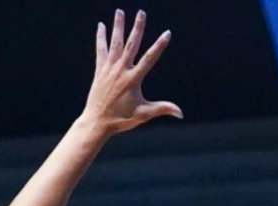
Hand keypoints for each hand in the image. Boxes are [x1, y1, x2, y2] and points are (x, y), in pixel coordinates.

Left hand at [83, 9, 182, 135]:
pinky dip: (101, 38)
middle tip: (141, 13)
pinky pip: (101, 50)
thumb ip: (162, 109)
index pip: (149, 59)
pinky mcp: (99, 70)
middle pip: (131, 45)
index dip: (159, 45)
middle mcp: (121, 71)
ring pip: (115, 43)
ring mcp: (109, 69)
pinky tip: (101, 26)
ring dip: (118, 27)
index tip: (167, 33)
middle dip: (137, 28)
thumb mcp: (144, 114)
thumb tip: (181, 113)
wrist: (97, 121)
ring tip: (120, 12)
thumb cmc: (121, 119)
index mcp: (133, 79)